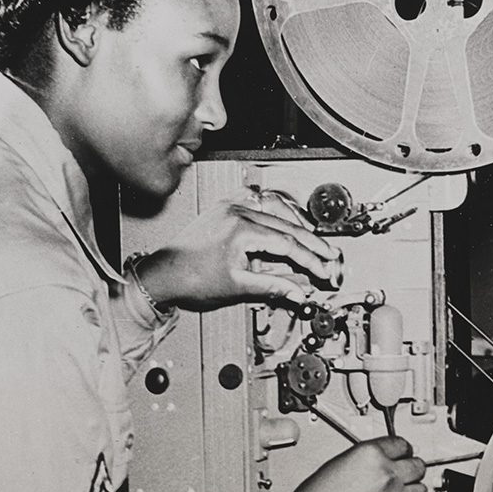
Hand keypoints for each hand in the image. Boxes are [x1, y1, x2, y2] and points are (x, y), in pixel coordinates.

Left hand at [135, 189, 342, 310]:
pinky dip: (276, 208)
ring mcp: (231, 205)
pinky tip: (285, 216)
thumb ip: (273, 287)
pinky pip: (258, 199)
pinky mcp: (225, 206)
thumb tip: (299, 292)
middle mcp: (237, 211)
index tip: (324, 271)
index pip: (288, 244)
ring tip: (313, 238)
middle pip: (288, 225)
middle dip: (312, 244)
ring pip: (276, 206)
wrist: (163, 274)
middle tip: (329, 257)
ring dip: (297, 223)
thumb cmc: (190, 279)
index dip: (311, 260)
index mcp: (242, 229)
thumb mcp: (237, 288)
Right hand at [291, 437, 427, 491]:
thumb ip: (364, 460)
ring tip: (405, 489)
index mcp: (370, 454)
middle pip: (417, 464)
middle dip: (411, 467)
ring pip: (420, 488)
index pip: (401, 443)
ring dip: (413, 488)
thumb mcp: (338, 464)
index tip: (402, 452)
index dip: (402, 448)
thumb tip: (376, 462)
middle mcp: (386, 473)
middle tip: (405, 469)